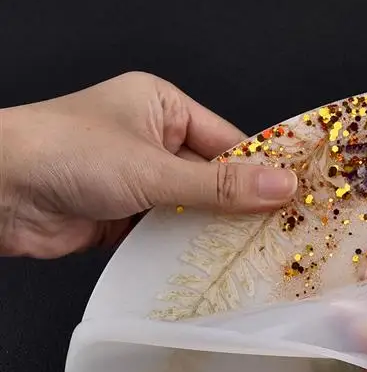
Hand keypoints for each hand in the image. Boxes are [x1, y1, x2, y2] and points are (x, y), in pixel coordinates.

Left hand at [0, 72, 297, 256]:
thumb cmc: (66, 153)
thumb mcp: (153, 168)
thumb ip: (219, 186)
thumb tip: (283, 188)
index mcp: (162, 106)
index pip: (227, 140)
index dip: (261, 169)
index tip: (296, 197)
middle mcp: (152, 139)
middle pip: (212, 176)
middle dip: (240, 204)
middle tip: (284, 232)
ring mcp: (138, 180)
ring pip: (191, 207)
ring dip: (214, 229)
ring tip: (260, 254)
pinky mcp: (123, 216)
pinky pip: (167, 230)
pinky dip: (186, 247)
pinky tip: (216, 265)